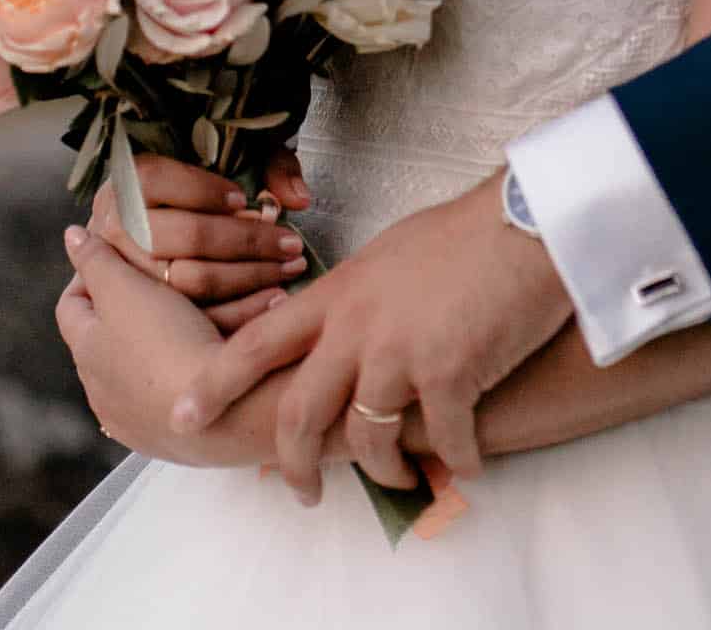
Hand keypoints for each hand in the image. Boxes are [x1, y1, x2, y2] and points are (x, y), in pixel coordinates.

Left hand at [57, 226, 225, 459]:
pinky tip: (209, 354)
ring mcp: (133, 422)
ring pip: (138, 368)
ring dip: (156, 341)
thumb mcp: (127, 288)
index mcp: (86, 354)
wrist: (223, 410)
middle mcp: (100, 394)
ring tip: (194, 312)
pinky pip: (168, 395)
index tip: (121, 252)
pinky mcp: (169, 440)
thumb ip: (97, 260)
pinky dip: (181, 372)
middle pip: (105, 337)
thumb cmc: (168, 343)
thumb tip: (71, 236)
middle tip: (162, 278)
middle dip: (128, 307)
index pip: (72, 304)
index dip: (91, 273)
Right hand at [88, 150, 312, 332]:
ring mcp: (124, 276)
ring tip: (287, 269)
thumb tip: (296, 197)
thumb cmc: (208, 189)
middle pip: (178, 236)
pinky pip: (191, 320)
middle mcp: (115, 228)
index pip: (154, 180)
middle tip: (289, 242)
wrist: (166, 227)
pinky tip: (273, 300)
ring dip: (246, 278)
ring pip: (185, 282)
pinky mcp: (145, 316)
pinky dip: (238, 313)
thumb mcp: (237, 158)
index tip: (245, 200)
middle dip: (243, 240)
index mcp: (127, 182)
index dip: (203, 190)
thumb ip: (269, 165)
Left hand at [170, 171, 573, 502]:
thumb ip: (359, 297)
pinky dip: (455, 461)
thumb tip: (345, 328)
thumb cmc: (467, 231)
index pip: (257, 341)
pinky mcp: (448, 373)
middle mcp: (357, 326)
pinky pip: (442, 441)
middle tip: (299, 492)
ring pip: (365, 437)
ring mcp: (400, 351)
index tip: (184, 413)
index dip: (216, 382)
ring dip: (382, 471)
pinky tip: (467, 464)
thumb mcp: (391, 255)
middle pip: (299, 411)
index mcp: (339, 293)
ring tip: (400, 480)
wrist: (526, 219)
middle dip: (293, 464)